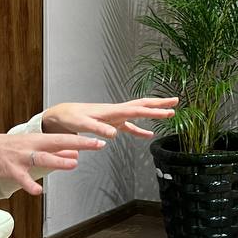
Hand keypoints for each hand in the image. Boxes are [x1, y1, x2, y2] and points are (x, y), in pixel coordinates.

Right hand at [0, 132, 105, 195]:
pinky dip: (30, 185)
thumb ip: (53, 151)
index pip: (65, 138)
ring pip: (42, 158)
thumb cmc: (9, 148)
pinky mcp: (10, 169)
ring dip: (58, 161)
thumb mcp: (33, 145)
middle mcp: (32, 146)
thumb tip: (75, 155)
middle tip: (96, 144)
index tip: (101, 141)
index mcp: (38, 139)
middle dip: (79, 144)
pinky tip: (38, 191)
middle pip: (58, 142)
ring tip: (72, 164)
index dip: (84, 141)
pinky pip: (22, 178)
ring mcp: (21, 157)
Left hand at [41, 97, 177, 139]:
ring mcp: (115, 116)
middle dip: (159, 104)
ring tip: (169, 112)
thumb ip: (98, 129)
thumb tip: (114, 135)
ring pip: (139, 112)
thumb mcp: (82, 125)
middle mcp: (116, 111)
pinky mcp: (111, 123)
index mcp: (111, 111)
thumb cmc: (70, 118)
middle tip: (176, 101)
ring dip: (153, 112)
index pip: (137, 110)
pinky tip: (148, 135)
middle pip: (142, 105)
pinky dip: (140, 130)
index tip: (168, 112)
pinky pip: (130, 126)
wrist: (60, 115)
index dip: (153, 111)